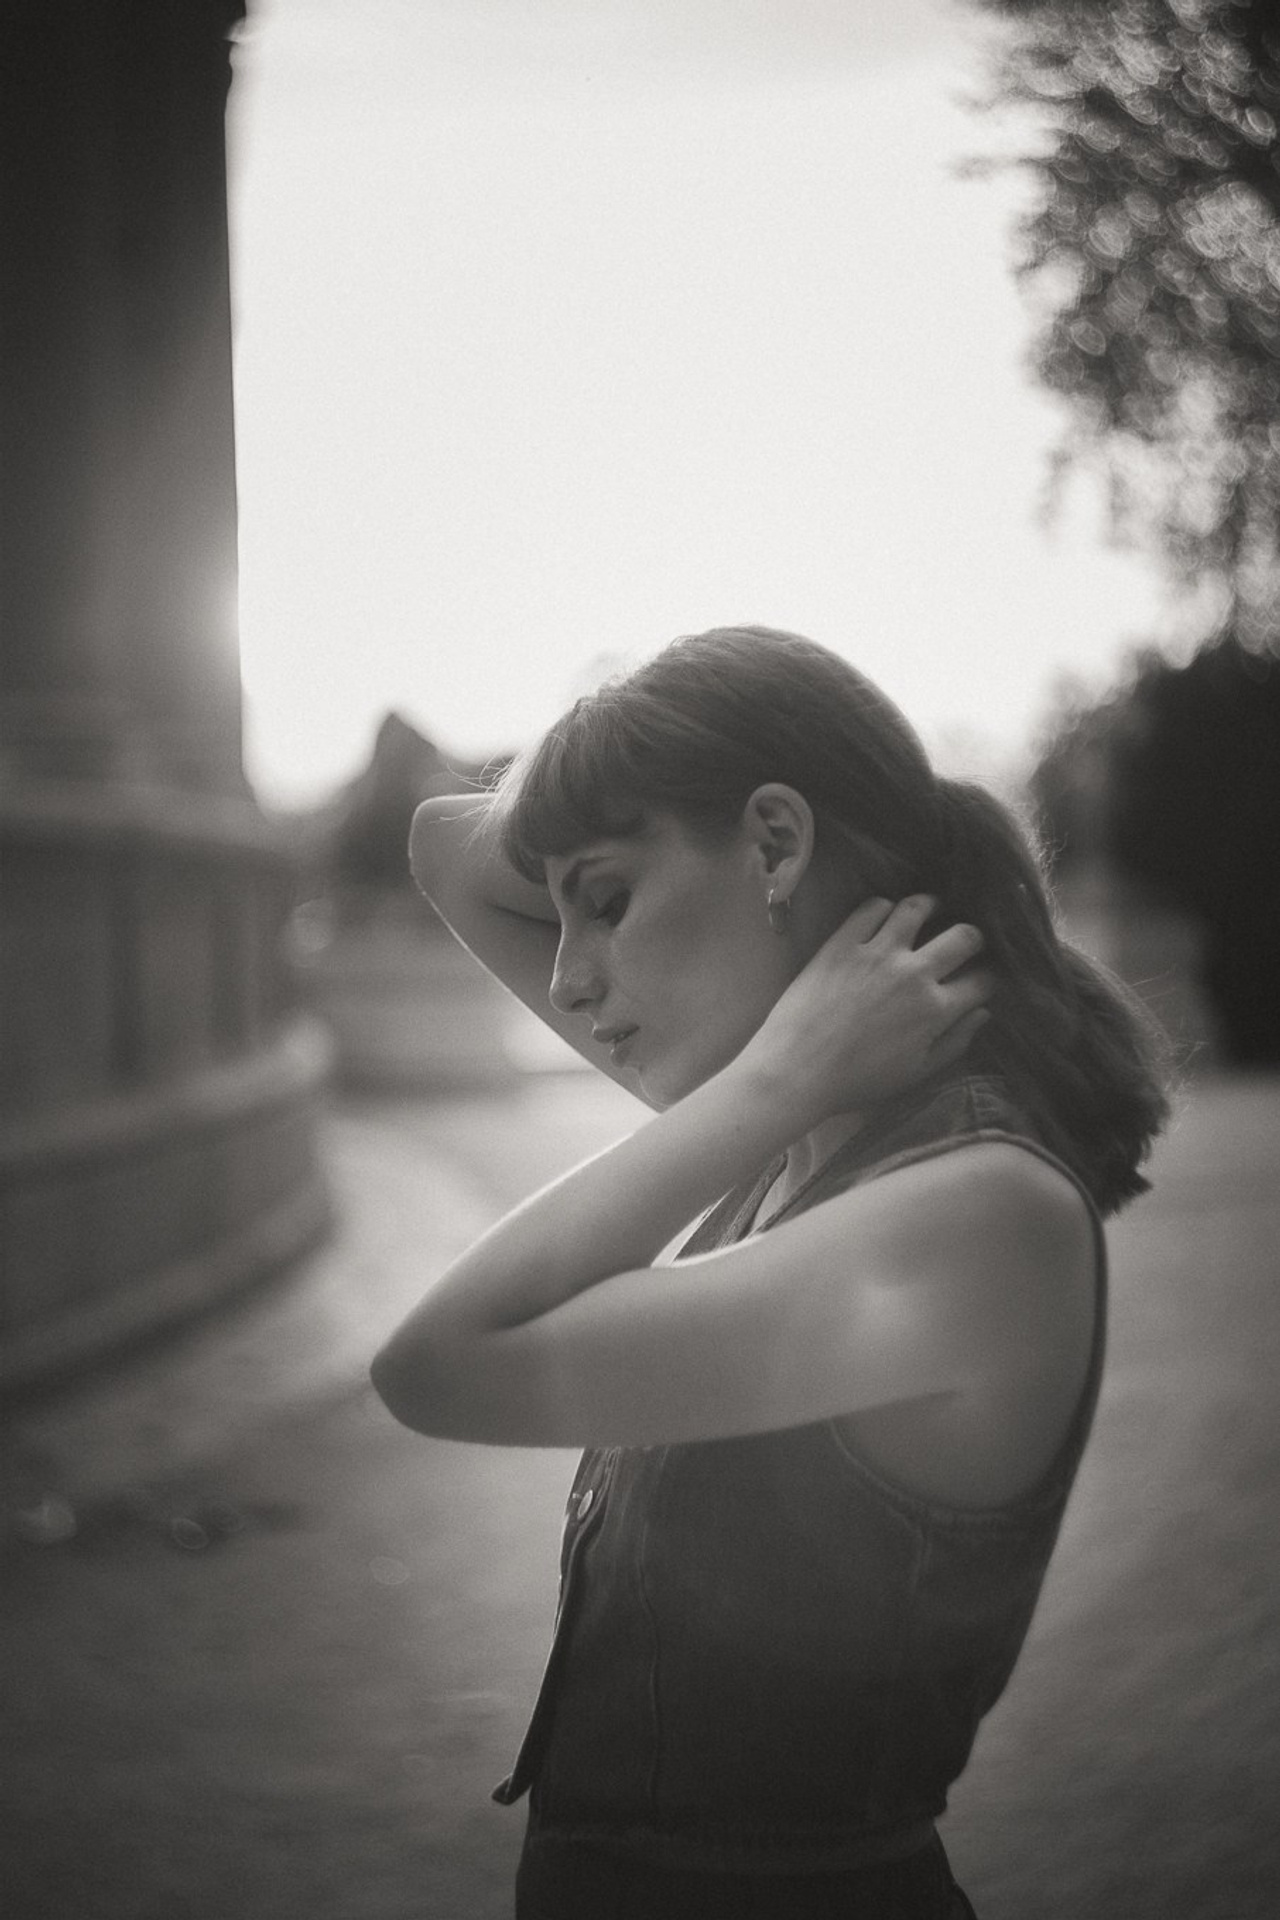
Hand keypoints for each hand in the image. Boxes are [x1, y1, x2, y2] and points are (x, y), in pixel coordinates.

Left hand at [735, 895, 991, 1124]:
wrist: (797, 1070)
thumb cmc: (857, 1080)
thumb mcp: (916, 1073)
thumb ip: (955, 1043)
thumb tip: (983, 1013)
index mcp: (935, 1010)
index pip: (983, 981)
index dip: (991, 978)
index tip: (985, 977)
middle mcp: (913, 973)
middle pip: (963, 936)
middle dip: (974, 936)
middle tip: (966, 941)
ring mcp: (877, 953)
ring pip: (918, 909)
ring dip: (931, 907)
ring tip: (932, 910)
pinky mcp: (843, 942)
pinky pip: (872, 908)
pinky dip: (884, 907)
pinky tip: (885, 916)